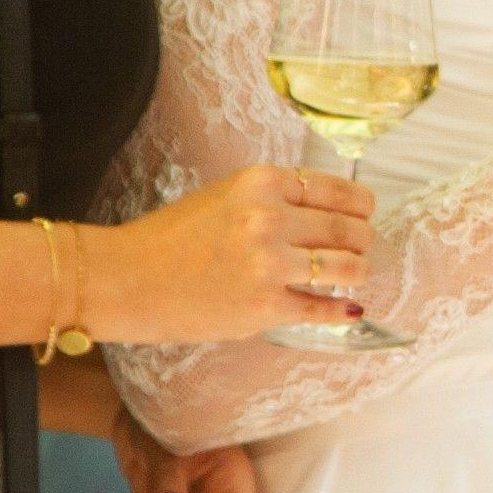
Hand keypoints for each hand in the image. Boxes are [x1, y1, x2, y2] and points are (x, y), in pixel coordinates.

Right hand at [87, 162, 377, 342]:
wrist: (126, 280)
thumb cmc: (172, 238)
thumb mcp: (227, 196)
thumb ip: (276, 200)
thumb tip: (333, 213)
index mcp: (262, 183)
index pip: (340, 191)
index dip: (362, 206)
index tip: (366, 214)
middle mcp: (269, 219)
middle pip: (351, 229)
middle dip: (364, 241)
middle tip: (361, 249)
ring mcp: (269, 265)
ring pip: (349, 267)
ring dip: (357, 273)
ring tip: (350, 276)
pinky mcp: (265, 307)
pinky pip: (323, 308)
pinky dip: (340, 310)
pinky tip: (345, 308)